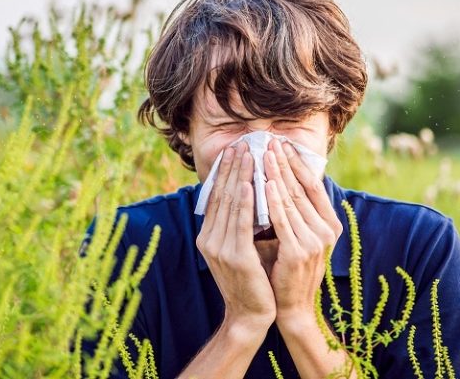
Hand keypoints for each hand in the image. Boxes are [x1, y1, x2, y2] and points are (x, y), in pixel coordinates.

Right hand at [196, 141, 275, 333]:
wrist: (251, 315)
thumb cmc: (251, 280)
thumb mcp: (240, 247)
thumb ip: (238, 225)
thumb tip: (245, 195)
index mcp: (208, 237)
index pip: (216, 197)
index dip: (224, 172)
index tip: (234, 150)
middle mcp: (209, 240)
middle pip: (220, 196)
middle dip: (231, 168)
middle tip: (240, 143)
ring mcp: (220, 249)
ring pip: (230, 205)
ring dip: (238, 176)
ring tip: (246, 154)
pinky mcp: (236, 257)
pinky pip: (240, 223)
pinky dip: (243, 202)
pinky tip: (247, 184)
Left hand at [262, 138, 342, 321]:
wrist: (292, 306)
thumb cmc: (289, 268)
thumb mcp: (296, 236)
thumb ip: (292, 212)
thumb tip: (278, 180)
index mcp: (329, 224)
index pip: (313, 185)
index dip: (297, 163)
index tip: (283, 143)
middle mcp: (327, 230)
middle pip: (302, 188)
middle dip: (284, 163)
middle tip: (270, 141)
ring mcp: (315, 241)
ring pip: (291, 200)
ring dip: (276, 175)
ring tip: (263, 154)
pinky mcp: (298, 251)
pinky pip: (283, 220)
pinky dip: (273, 200)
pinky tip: (264, 184)